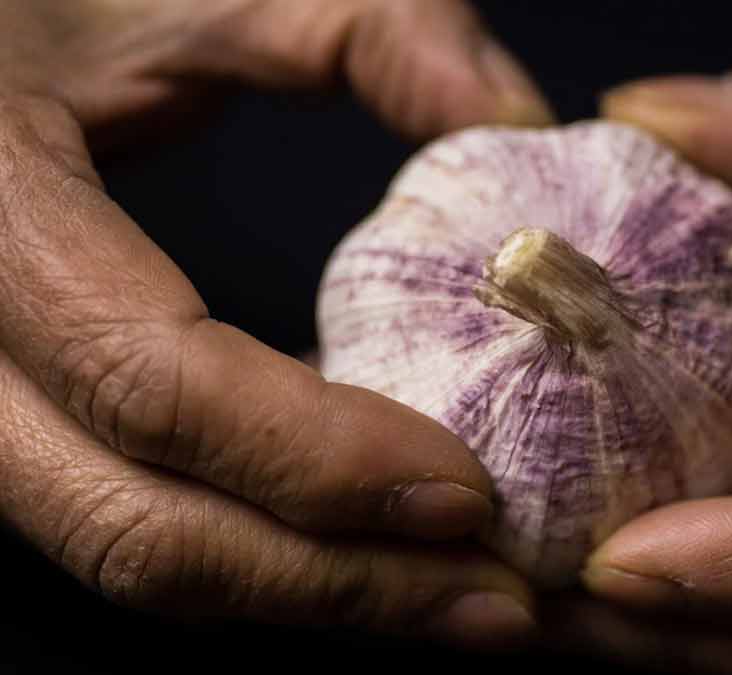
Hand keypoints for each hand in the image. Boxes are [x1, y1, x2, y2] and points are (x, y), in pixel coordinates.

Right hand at [0, 0, 551, 647]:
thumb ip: (374, 31)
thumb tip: (517, 123)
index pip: (152, 380)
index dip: (317, 459)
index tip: (467, 491)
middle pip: (135, 526)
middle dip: (329, 583)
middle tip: (490, 600)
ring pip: (128, 551)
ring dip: (302, 594)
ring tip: (449, 595)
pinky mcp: (14, 421)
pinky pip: (129, 518)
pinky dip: (256, 553)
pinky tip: (360, 544)